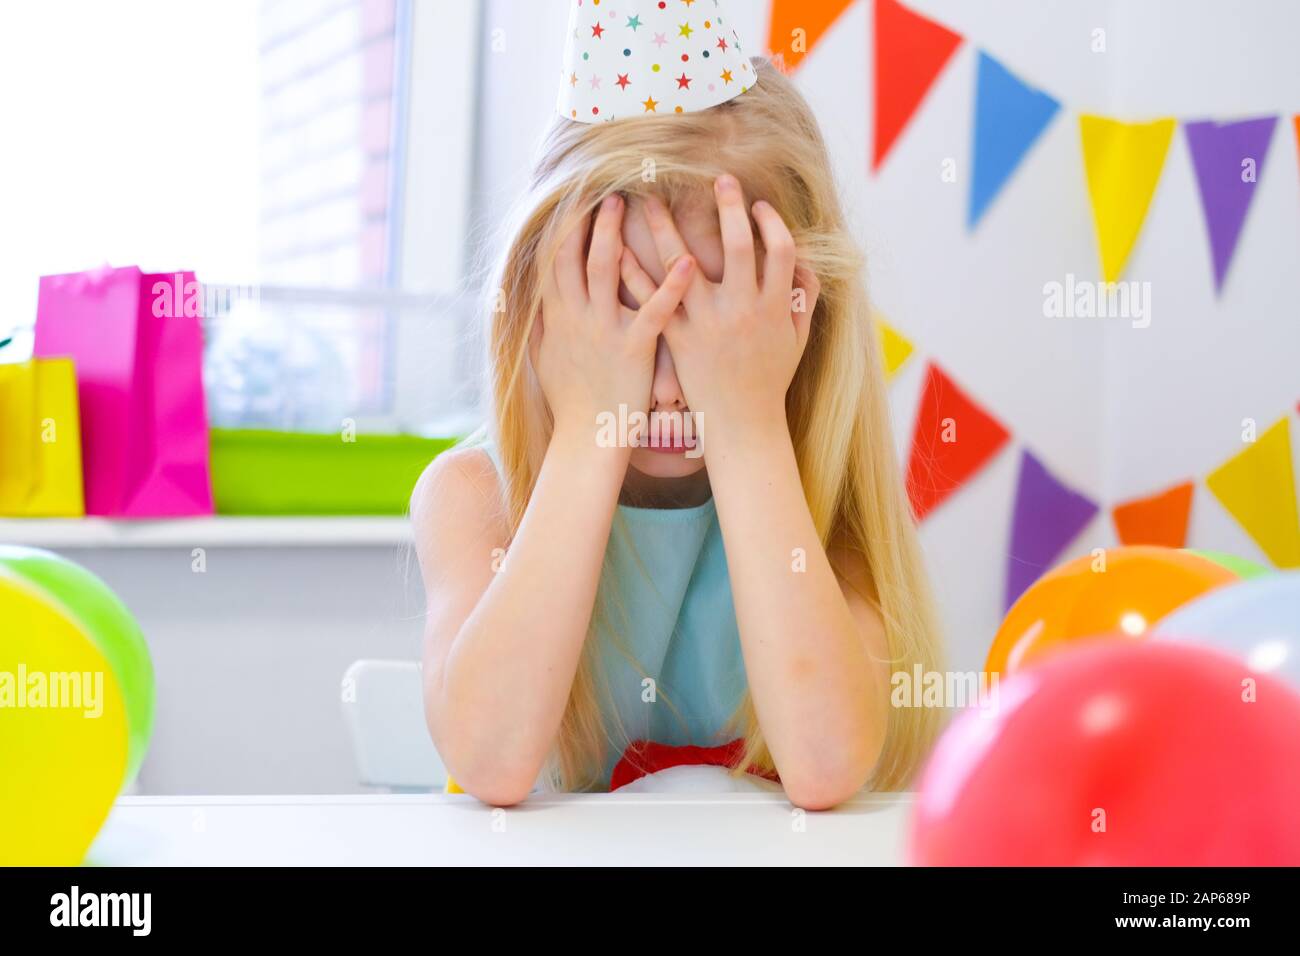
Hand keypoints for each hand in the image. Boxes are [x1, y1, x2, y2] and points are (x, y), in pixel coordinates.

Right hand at [530, 194, 696, 445]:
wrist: (587, 440)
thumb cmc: (571, 402)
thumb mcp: (545, 358)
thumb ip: (544, 323)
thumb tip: (536, 296)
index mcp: (558, 317)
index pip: (555, 260)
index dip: (563, 227)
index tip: (572, 199)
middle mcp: (576, 317)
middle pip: (578, 255)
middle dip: (591, 220)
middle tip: (607, 190)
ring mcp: (603, 331)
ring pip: (607, 270)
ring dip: (618, 234)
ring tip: (635, 203)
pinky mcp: (633, 348)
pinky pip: (653, 310)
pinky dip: (670, 284)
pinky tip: (687, 260)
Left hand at [641, 176, 818, 436]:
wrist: (741, 425)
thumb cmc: (769, 380)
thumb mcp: (797, 339)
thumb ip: (804, 297)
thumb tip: (804, 261)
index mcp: (774, 307)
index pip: (780, 251)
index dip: (772, 223)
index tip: (760, 206)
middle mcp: (741, 311)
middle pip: (737, 246)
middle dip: (730, 207)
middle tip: (720, 179)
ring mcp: (706, 323)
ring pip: (682, 265)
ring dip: (665, 227)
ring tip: (649, 200)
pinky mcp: (677, 339)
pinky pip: (652, 299)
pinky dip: (633, 272)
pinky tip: (618, 248)